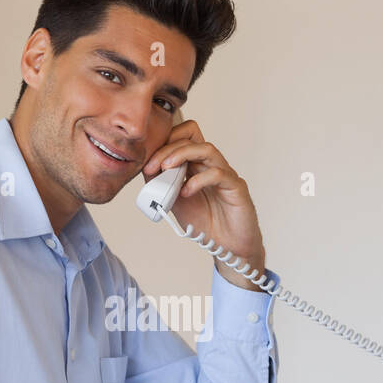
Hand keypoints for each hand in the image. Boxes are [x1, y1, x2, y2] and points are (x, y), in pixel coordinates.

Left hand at [141, 119, 266, 289]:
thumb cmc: (206, 222)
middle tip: (152, 167)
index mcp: (197, 164)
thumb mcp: (175, 202)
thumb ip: (163, 186)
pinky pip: (218, 174)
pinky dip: (198, 180)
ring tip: (166, 169)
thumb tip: (146, 171)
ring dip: (181, 155)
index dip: (164, 143)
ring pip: (206, 149)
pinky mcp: (236, 187)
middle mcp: (212, 164)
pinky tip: (186, 192)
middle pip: (192, 137)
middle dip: (167, 149)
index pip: (184, 135)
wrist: (227, 247)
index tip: (147, 165)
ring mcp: (225, 173)